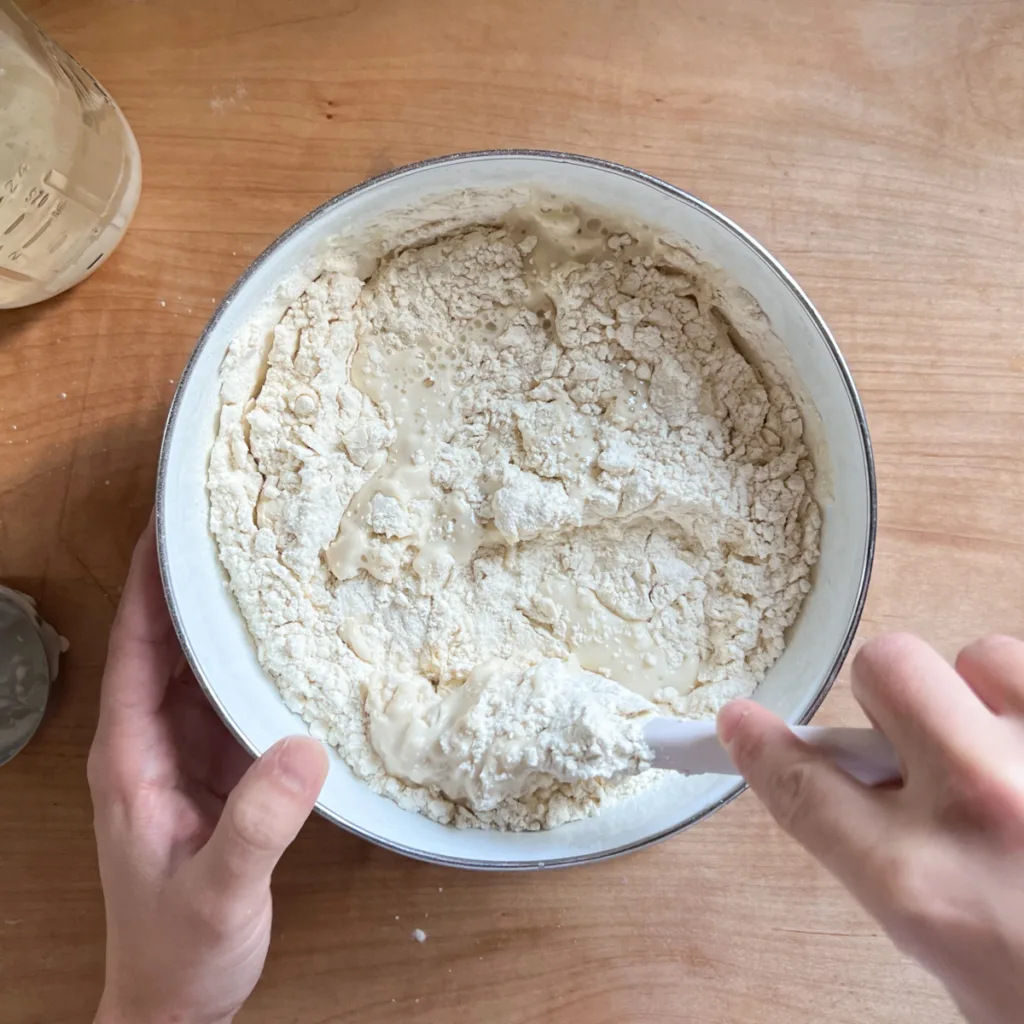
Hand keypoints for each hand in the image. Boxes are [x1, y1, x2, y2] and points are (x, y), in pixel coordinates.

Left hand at [88, 517, 328, 1023]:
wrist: (176, 1003)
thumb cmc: (179, 951)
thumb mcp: (219, 889)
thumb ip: (259, 822)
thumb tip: (305, 744)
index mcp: (132, 758)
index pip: (135, 649)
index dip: (151, 584)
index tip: (172, 524)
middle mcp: (153, 745)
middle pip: (167, 646)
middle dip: (192, 584)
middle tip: (234, 527)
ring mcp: (186, 758)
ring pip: (202, 670)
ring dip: (227, 622)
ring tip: (268, 568)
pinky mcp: (219, 774)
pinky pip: (235, 703)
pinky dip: (258, 669)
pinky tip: (293, 647)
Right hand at [718, 634, 1023, 1023]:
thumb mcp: (962, 968)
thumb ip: (905, 874)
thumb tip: (877, 790)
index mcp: (928, 889)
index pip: (804, 787)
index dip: (761, 747)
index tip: (742, 722)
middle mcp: (988, 809)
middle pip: (891, 666)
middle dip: (894, 697)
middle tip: (925, 742)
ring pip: (985, 654)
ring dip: (988, 700)